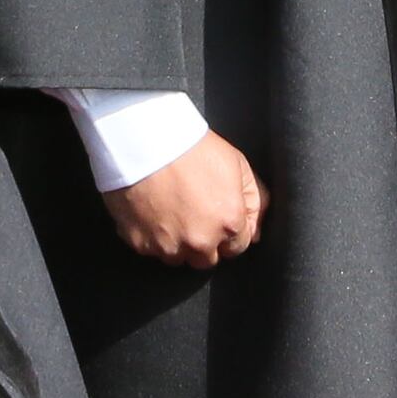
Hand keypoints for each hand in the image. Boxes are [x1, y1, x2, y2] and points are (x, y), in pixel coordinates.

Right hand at [103, 131, 263, 268]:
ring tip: (170, 210)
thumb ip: (254, 201)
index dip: (227, 231)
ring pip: (177, 257)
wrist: (145, 139)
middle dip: (203, 241)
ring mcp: (168, 245)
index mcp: (228, 223)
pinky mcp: (139, 243)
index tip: (215, 216)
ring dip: (177, 242)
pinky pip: (150, 249)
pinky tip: (152, 210)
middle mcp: (200, 241)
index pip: (236, 248)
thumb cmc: (191, 147)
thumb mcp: (237, 164)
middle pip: (206, 258)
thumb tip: (256, 233)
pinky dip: (151, 236)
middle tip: (192, 212)